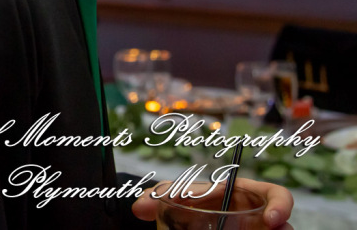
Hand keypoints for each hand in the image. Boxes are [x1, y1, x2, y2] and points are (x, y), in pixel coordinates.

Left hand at [132, 178, 293, 227]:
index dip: (281, 206)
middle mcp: (257, 219)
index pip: (278, 196)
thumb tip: (138, 207)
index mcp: (245, 196)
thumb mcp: (173, 195)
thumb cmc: (185, 200)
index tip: (274, 220)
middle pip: (284, 227)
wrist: (182, 218)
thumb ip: (158, 196)